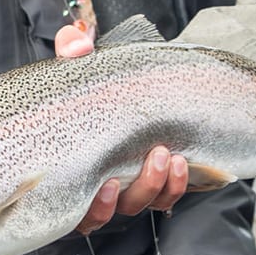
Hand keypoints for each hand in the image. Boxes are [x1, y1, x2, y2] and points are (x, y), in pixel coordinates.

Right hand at [59, 23, 190, 233]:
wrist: (119, 85)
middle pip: (114, 211)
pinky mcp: (153, 181)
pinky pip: (164, 197)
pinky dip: (175, 186)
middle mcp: (95, 186)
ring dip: (159, 185)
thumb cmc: (89, 83)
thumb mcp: (79, 66)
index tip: (107, 184)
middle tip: (156, 154)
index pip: (75, 207)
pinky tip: (183, 163)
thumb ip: (73, 51)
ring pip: (140, 204)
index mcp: (73, 168)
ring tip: (171, 154)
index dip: (93, 207)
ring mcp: (125, 186)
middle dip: (139, 189)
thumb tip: (76, 43)